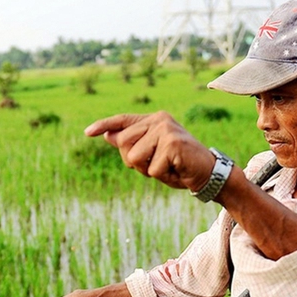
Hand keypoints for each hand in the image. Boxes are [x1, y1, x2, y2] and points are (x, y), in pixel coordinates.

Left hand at [84, 111, 214, 191]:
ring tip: (167, 167)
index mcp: (154, 120)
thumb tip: (108, 135)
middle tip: (158, 164)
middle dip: (135, 163)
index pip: (123, 120)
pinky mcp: (172, 143)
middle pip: (123, 143)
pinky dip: (163, 177)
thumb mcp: (153, 154)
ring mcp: (165, 129)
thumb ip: (133, 144)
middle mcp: (159, 120)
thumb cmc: (179, 166)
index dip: (104, 125)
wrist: (209, 173)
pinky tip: (176, 170)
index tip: (87, 133)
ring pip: (134, 158)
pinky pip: (152, 169)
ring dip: (148, 171)